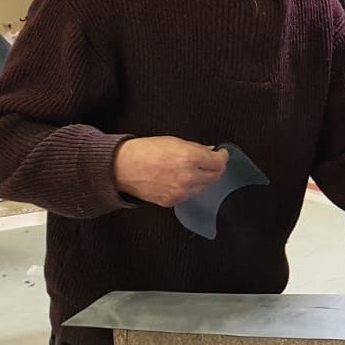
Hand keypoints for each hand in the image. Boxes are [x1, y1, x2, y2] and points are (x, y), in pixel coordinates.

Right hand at [113, 137, 228, 206]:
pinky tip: (180, 179)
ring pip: (204, 187)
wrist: (122, 167)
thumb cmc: (145, 151)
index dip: (222, 157)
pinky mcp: (172, 202)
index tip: (221, 154)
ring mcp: (180, 192)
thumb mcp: (175, 142)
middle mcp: (188, 177)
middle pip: (215, 176)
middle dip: (215, 168)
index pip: (219, 163)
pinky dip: (190, 187)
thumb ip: (197, 148)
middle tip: (210, 162)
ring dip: (203, 178)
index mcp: (189, 159)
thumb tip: (211, 152)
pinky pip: (189, 195)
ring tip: (191, 169)